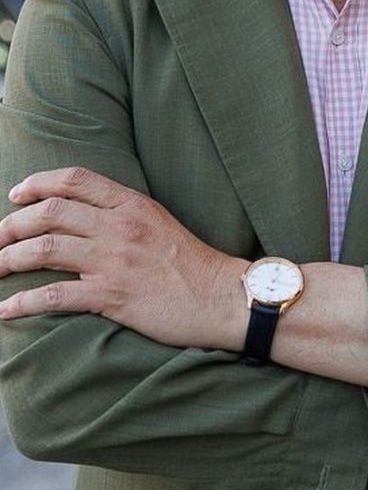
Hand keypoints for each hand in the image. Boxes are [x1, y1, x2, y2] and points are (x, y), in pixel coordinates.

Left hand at [0, 168, 243, 349]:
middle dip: (10, 226)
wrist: (223, 297)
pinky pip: (54, 296)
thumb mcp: (161, 224)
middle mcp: (121, 228)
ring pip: (43, 250)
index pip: (76, 180)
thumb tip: (85, 216)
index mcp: (133, 206)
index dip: (38, 183)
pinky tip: (5, 309)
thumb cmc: (193, 265)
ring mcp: (115, 261)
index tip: (16, 194)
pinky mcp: (112, 296)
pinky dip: (22, 303)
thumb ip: (125, 215)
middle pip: (48, 213)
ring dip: (7, 260)